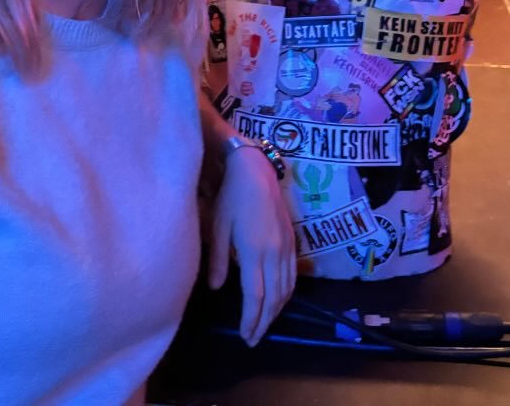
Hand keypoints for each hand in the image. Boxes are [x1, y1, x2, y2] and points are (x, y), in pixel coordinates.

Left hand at [208, 145, 296, 346]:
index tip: (245, 335)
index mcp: (254, 251)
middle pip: (274, 297)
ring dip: (277, 310)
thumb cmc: (232, 196)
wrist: (256, 170)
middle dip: (265, 321)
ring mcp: (286, 246)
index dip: (251, 318)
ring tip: (265, 324)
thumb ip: (217, 259)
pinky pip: (293, 275)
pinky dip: (287, 293)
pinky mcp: (292, 240)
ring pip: (287, 288)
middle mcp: (274, 253)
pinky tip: (279, 299)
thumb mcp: (218, 226)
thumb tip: (216, 288)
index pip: (255, 295)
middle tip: (254, 338)